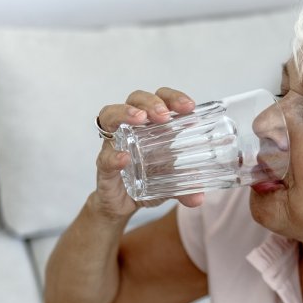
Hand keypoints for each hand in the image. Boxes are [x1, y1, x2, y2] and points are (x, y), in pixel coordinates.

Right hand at [93, 87, 204, 220]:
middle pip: (136, 99)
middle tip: (164, 115)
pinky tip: (124, 158)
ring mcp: (114, 143)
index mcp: (152, 126)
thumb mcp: (171, 183)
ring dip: (126, 112)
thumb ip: (185, 188)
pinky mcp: (103, 164)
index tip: (189, 107)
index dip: (173, 97)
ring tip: (141, 118)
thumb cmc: (147, 180)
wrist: (123, 204)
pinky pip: (104, 155)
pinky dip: (113, 155)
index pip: (161, 99)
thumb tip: (199, 198)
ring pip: (110, 115)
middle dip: (151, 101)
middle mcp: (131, 128)